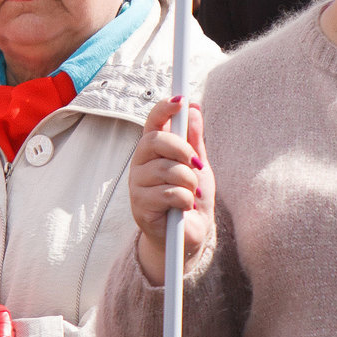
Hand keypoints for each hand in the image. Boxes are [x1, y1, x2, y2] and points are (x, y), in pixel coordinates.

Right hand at [127, 99, 212, 284]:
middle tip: (196, 164)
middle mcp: (140, 165)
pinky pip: (169, 194)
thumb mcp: (198, 166)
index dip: (164, 108)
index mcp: (152, 151)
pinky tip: (184, 207)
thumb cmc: (190, 198)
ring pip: (167, 170)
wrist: (189, 237)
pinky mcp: (141, 208)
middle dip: (182, 150)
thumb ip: (194, 139)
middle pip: (156, 141)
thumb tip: (194, 109)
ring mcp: (137, 187)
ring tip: (191, 194)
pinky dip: (185, 200)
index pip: (152, 122)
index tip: (181, 99)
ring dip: (189, 182)